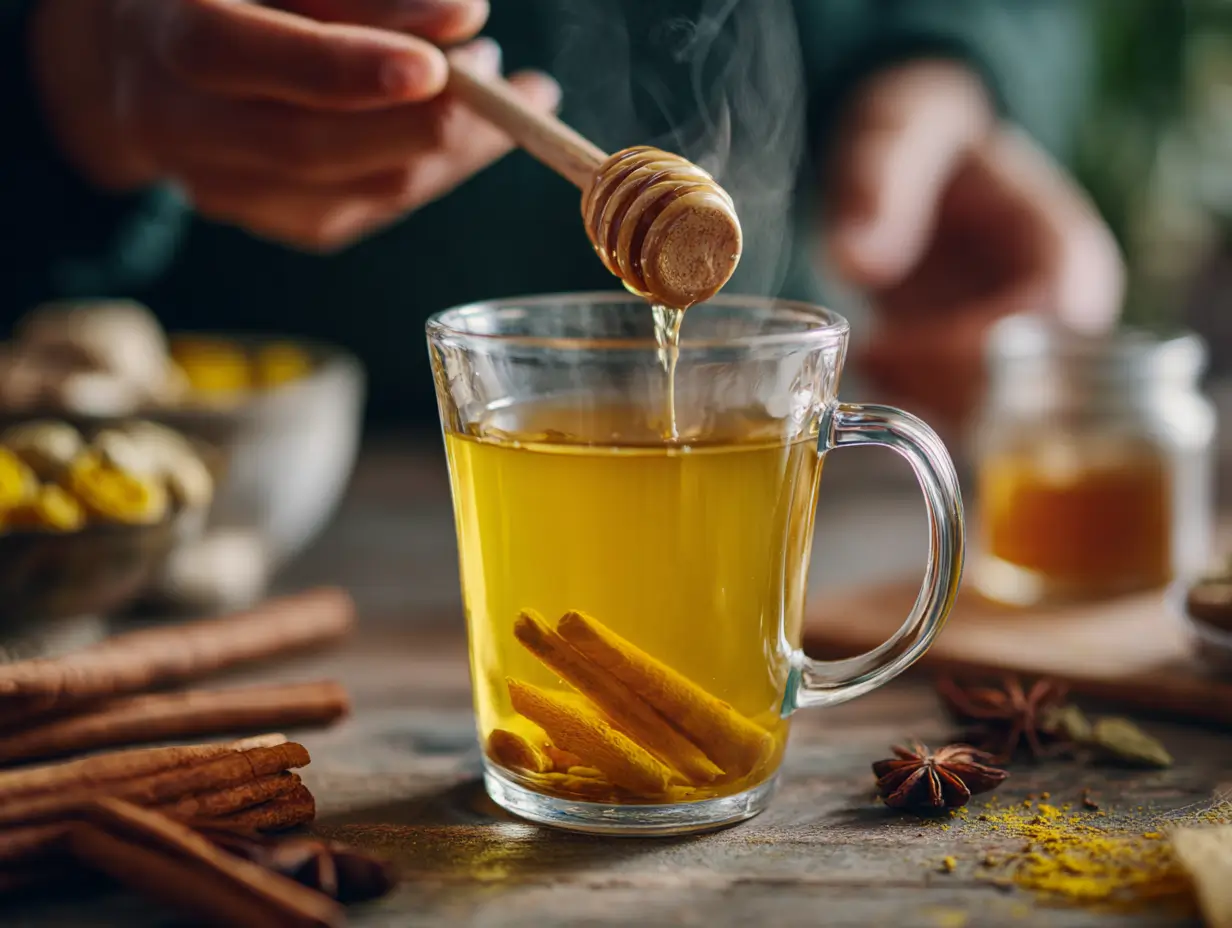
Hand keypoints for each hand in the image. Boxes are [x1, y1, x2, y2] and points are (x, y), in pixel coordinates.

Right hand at [29, 0, 559, 250]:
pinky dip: (429, 173)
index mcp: (169, 33)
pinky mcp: (263, 218)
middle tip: (500, 76)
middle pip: (308, 145)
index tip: (450, 44)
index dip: (348, 62)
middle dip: (425, 119)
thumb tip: (462, 18)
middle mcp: (179, 123)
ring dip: (449, 150)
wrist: (139, 50)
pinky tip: (470, 136)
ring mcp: (219, 186)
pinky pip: (363, 210)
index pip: (248, 54)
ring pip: (352, 191)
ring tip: (508, 96)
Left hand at [824, 61, 1123, 428]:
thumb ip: (882, 178)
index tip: (887, 343)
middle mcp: (1063, 315)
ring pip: (990, 420)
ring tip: (871, 350)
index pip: (1046, 330)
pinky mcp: (987, 374)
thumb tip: (858, 261)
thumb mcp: (902, 127)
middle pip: (1028, 394)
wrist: (922, 161)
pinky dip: (912, 402)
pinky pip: (960, 418)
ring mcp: (1028, 353)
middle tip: (873, 354)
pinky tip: (874, 359)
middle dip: (937, 389)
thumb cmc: (924, 135)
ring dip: (921, 401)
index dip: (967, 350)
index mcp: (1067, 252)